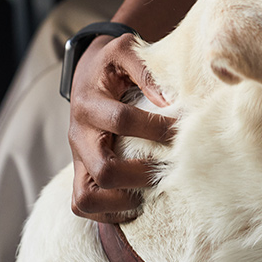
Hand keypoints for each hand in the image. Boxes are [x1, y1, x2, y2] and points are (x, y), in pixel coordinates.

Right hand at [68, 33, 174, 222]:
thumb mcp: (125, 51)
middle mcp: (78, 134)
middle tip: (173, 168)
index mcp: (89, 102)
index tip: (183, 129)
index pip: (122, 121)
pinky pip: (82, 203)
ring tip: (154, 190)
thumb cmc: (113, 63)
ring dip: (125, 199)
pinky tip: (138, 202)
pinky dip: (109, 211)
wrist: (87, 74)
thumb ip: (145, 69)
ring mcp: (77, 157)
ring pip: (88, 195)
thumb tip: (167, 100)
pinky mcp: (80, 171)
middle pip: (105, 169)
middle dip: (145, 172)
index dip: (156, 127)